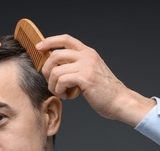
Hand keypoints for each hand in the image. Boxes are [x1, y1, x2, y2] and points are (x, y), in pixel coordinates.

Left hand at [36, 34, 155, 125]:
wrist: (120, 101)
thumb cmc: (104, 91)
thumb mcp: (90, 72)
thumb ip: (76, 66)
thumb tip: (54, 66)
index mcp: (88, 53)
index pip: (65, 39)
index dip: (50, 41)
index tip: (39, 47)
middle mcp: (87, 56)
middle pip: (55, 55)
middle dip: (46, 71)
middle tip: (52, 84)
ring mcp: (86, 65)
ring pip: (55, 71)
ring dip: (53, 86)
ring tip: (62, 93)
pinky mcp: (85, 77)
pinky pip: (60, 81)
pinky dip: (60, 91)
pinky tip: (68, 96)